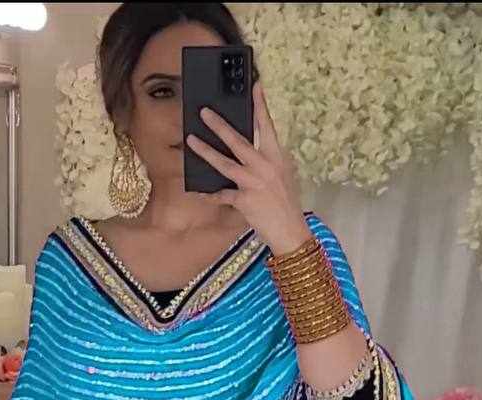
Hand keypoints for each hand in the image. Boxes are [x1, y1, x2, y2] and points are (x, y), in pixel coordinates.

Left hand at [186, 82, 311, 256]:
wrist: (291, 231)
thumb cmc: (287, 204)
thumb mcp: (283, 175)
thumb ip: (268, 160)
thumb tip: (250, 149)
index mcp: (277, 157)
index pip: (267, 126)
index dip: (260, 105)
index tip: (254, 85)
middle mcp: (264, 166)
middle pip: (238, 141)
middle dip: (219, 125)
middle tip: (205, 112)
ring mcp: (253, 183)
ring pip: (224, 163)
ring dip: (205, 151)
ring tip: (191, 141)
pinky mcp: (244, 201)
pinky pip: (221, 196)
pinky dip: (208, 195)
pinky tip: (196, 191)